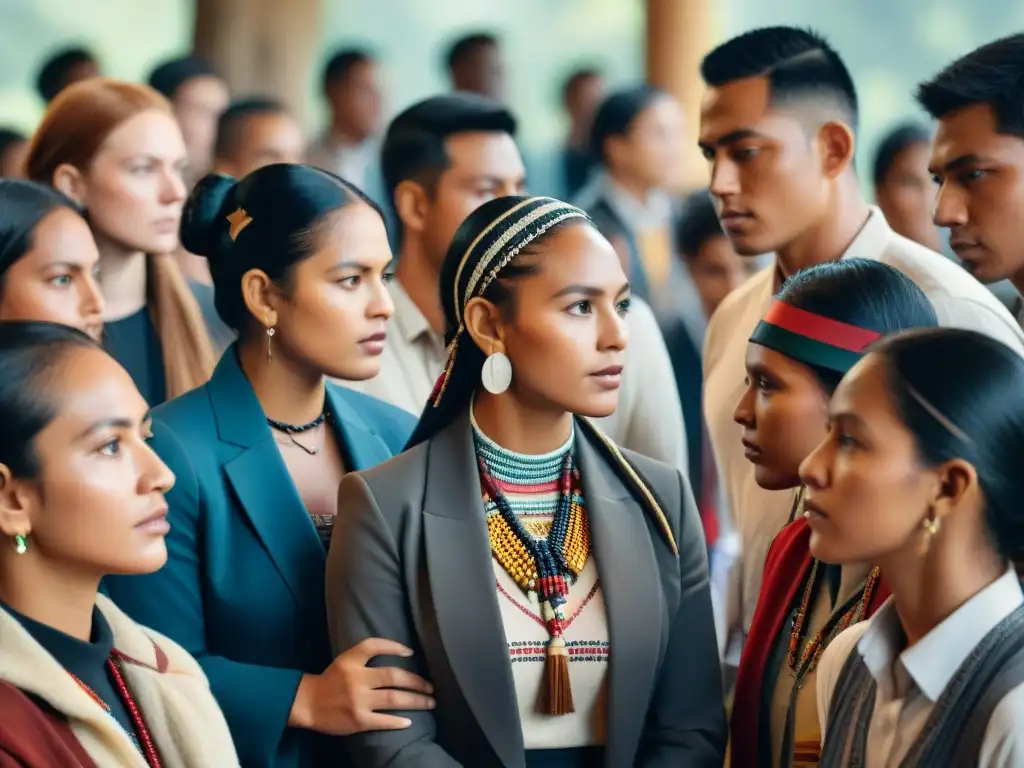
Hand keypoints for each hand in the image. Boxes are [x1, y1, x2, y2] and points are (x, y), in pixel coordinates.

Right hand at [290, 638, 434, 734]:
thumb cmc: (331, 680)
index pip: (374, 646)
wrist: (307, 704)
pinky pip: (383, 720)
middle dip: (416, 681)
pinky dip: (398, 721)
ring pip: (394, 699)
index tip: (411, 653)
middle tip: (431, 686)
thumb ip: (366, 655)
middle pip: (393, 676)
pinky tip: (409, 722)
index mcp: (351, 661)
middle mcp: (356, 679)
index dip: (395, 647)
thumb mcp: (345, 660)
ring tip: (429, 702)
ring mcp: (358, 701)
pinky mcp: (358, 720)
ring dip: (416, 701)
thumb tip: (402, 654)